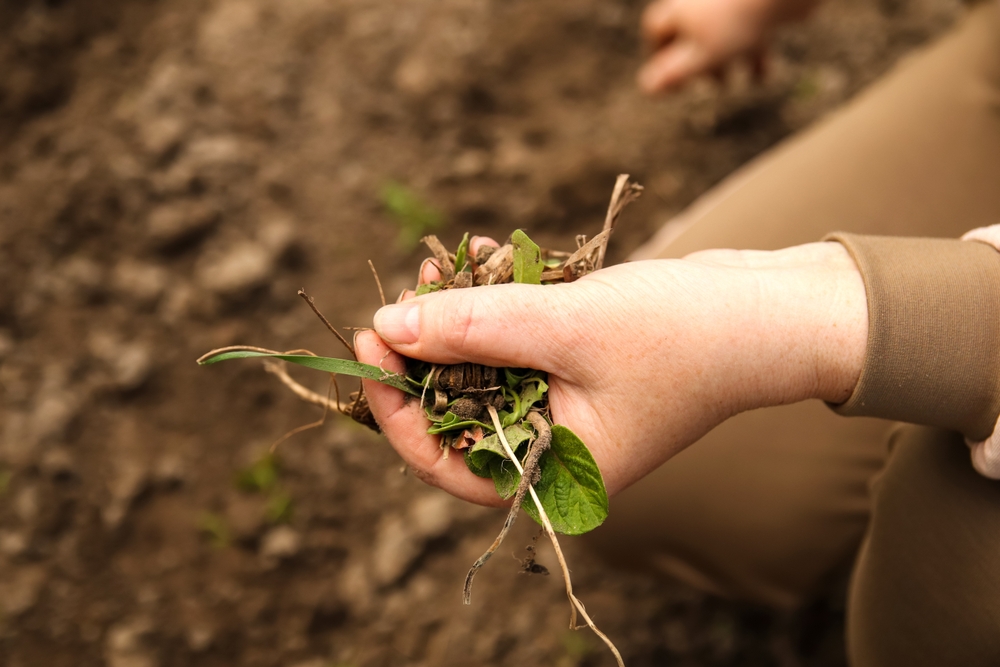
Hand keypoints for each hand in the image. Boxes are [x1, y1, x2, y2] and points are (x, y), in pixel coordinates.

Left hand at [356, 242, 865, 505]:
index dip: (399, 412)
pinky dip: (495, 300)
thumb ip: (475, 328)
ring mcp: (569, 401)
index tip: (371, 346)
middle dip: (423, 354)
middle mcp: (559, 445)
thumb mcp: (568, 327)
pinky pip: (517, 337)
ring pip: (485, 367)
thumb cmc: (687, 334)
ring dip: (455, 318)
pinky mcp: (578, 360)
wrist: (772, 309)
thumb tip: (389, 327)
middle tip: (397, 298)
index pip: (450, 464)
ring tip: (433, 265)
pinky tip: (478, 253)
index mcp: (559, 472)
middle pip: (460, 412)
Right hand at [638, 0, 819, 92]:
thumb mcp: (702, 56)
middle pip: (691, 32)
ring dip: (730, 60)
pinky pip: (749, 28)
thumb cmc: (740, 23)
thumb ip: (674, 73)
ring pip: (723, 33)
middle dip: (701, 62)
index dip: (657, 54)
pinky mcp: (756, 3)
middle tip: (715, 83)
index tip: (670, 76)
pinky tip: (764, 75)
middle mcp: (702, 0)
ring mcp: (730, 1)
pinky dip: (753, 51)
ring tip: (742, 82)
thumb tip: (646, 89)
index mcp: (681, 9)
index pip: (656, 28)